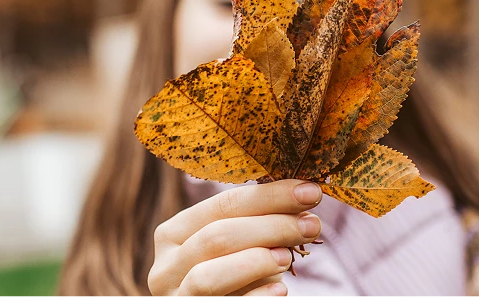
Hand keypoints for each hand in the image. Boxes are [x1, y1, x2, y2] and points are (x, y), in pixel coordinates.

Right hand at [148, 179, 322, 296]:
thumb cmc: (235, 273)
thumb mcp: (240, 244)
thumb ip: (260, 221)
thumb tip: (304, 194)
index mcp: (175, 233)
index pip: (223, 205)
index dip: (269, 196)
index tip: (309, 191)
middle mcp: (166, 266)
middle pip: (217, 236)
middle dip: (271, 226)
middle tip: (311, 224)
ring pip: (208, 276)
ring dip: (255, 261)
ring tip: (288, 256)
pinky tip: (280, 289)